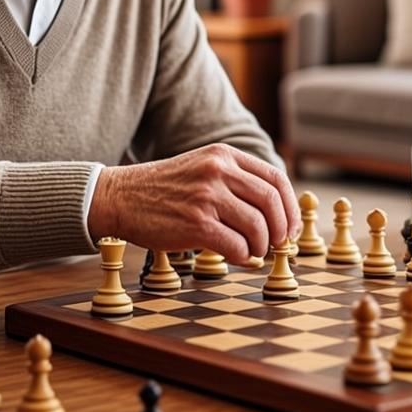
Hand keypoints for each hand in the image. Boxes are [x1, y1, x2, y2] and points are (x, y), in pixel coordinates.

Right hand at [87, 144, 300, 263]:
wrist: (121, 196)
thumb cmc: (164, 188)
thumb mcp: (203, 166)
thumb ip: (236, 180)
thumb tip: (276, 213)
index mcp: (224, 155)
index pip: (275, 178)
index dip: (290, 205)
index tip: (291, 225)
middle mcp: (219, 170)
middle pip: (271, 201)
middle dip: (282, 228)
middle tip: (279, 243)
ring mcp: (207, 196)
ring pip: (258, 226)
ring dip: (262, 245)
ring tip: (254, 251)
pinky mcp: (196, 224)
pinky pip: (237, 245)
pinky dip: (244, 256)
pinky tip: (238, 257)